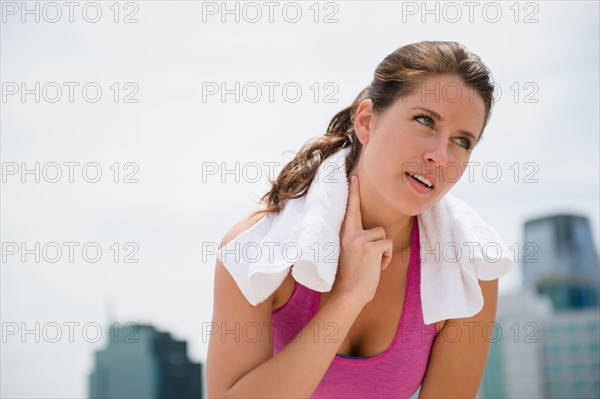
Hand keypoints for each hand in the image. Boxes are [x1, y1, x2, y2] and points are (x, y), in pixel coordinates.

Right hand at [332, 175, 392, 305]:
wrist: (349, 293)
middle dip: (360, 201)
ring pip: (383, 234)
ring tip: (374, 263)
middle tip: (355, 181)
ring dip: (383, 250)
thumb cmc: (351, 277)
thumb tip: (373, 234)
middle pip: (364, 215)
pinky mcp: (372, 247)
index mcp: (344, 235)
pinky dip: (387, 257)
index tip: (353, 177)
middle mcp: (350, 234)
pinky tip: (378, 267)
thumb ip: (357, 240)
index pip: (349, 210)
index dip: (352, 193)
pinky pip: (388, 244)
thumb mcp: (349, 253)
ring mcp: (360, 240)